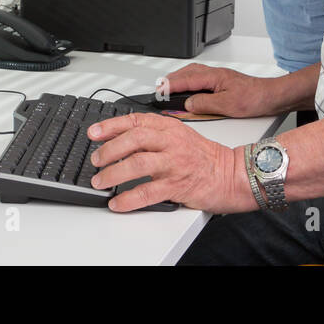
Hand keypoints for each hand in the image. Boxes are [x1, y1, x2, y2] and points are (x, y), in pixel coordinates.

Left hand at [87, 111, 256, 212]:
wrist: (230, 174)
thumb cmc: (202, 156)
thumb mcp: (178, 135)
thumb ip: (151, 134)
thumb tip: (117, 138)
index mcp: (169, 127)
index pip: (135, 121)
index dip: (111, 126)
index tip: (94, 132)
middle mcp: (171, 142)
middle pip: (134, 140)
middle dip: (109, 150)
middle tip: (96, 160)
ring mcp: (174, 163)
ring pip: (138, 164)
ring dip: (114, 173)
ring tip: (100, 181)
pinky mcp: (177, 185)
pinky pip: (147, 192)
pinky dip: (128, 198)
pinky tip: (117, 202)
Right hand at [159, 63, 272, 117]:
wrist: (271, 96)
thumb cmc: (254, 98)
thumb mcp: (227, 105)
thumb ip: (205, 104)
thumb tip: (189, 104)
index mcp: (213, 77)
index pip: (186, 80)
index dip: (171, 85)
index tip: (159, 91)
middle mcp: (215, 74)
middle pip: (187, 72)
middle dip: (171, 79)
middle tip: (160, 89)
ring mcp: (219, 77)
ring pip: (193, 73)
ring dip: (180, 79)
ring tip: (170, 87)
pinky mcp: (222, 82)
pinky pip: (200, 78)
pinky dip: (189, 81)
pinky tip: (189, 89)